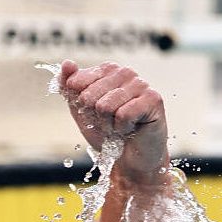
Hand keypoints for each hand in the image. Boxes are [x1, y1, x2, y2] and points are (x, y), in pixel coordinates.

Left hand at [59, 60, 168, 183]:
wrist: (128, 158)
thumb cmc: (106, 132)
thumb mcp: (80, 109)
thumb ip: (69, 87)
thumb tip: (67, 63)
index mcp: (107, 70)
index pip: (76, 82)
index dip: (80, 105)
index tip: (93, 112)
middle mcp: (125, 72)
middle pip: (89, 95)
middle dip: (94, 117)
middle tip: (109, 122)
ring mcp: (141, 84)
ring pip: (105, 106)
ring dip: (108, 124)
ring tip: (120, 126)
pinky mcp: (154, 99)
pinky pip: (123, 114)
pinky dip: (122, 128)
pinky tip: (132, 128)